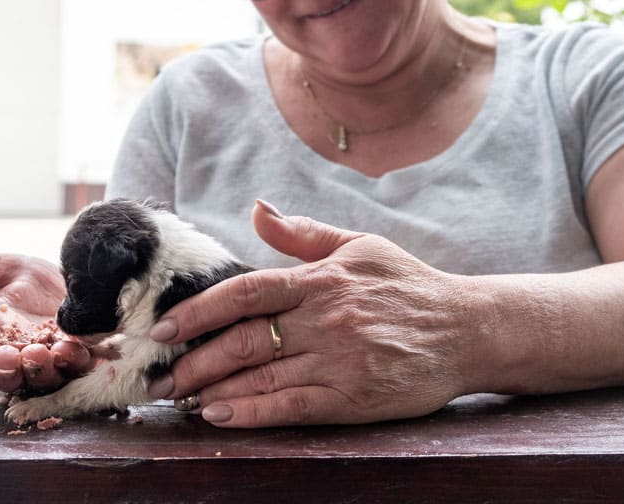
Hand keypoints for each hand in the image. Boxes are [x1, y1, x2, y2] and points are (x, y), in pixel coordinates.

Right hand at [0, 241, 105, 392]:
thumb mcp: (3, 269)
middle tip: (7, 358)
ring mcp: (50, 365)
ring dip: (40, 370)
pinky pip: (78, 372)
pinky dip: (76, 364)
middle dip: (5, 369)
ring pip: (40, 379)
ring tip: (43, 353)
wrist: (85, 284)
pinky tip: (77, 351)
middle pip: (3, 374)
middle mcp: (17, 355)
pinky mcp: (83, 365)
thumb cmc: (36, 283)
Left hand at [146, 201, 471, 426]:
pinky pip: (292, 406)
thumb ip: (302, 233)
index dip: (200, 310)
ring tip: (176, 397)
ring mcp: (340, 360)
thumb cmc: (408, 284)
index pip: (247, 292)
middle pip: (243, 340)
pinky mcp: (355, 397)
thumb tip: (256, 209)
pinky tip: (219, 415)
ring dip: (210, 389)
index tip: (164, 327)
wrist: (468, 328)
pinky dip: (251, 413)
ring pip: (261, 377)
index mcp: (322, 279)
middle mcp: (327, 318)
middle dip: (192, 360)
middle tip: (155, 375)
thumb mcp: (359, 246)